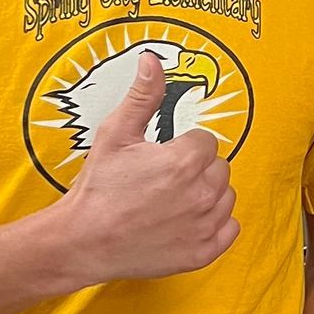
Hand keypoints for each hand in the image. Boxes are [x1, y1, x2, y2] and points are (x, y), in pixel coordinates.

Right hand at [52, 52, 238, 282]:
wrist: (83, 241)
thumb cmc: (98, 189)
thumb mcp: (116, 134)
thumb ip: (143, 96)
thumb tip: (152, 60)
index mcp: (185, 160)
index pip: (206, 141)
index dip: (182, 146)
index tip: (161, 158)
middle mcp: (202, 193)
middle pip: (219, 167)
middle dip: (197, 168)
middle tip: (164, 180)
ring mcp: (205, 226)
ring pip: (226, 196)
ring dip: (207, 195)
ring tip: (172, 201)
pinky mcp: (203, 253)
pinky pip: (230, 229)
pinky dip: (214, 225)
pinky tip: (186, 221)